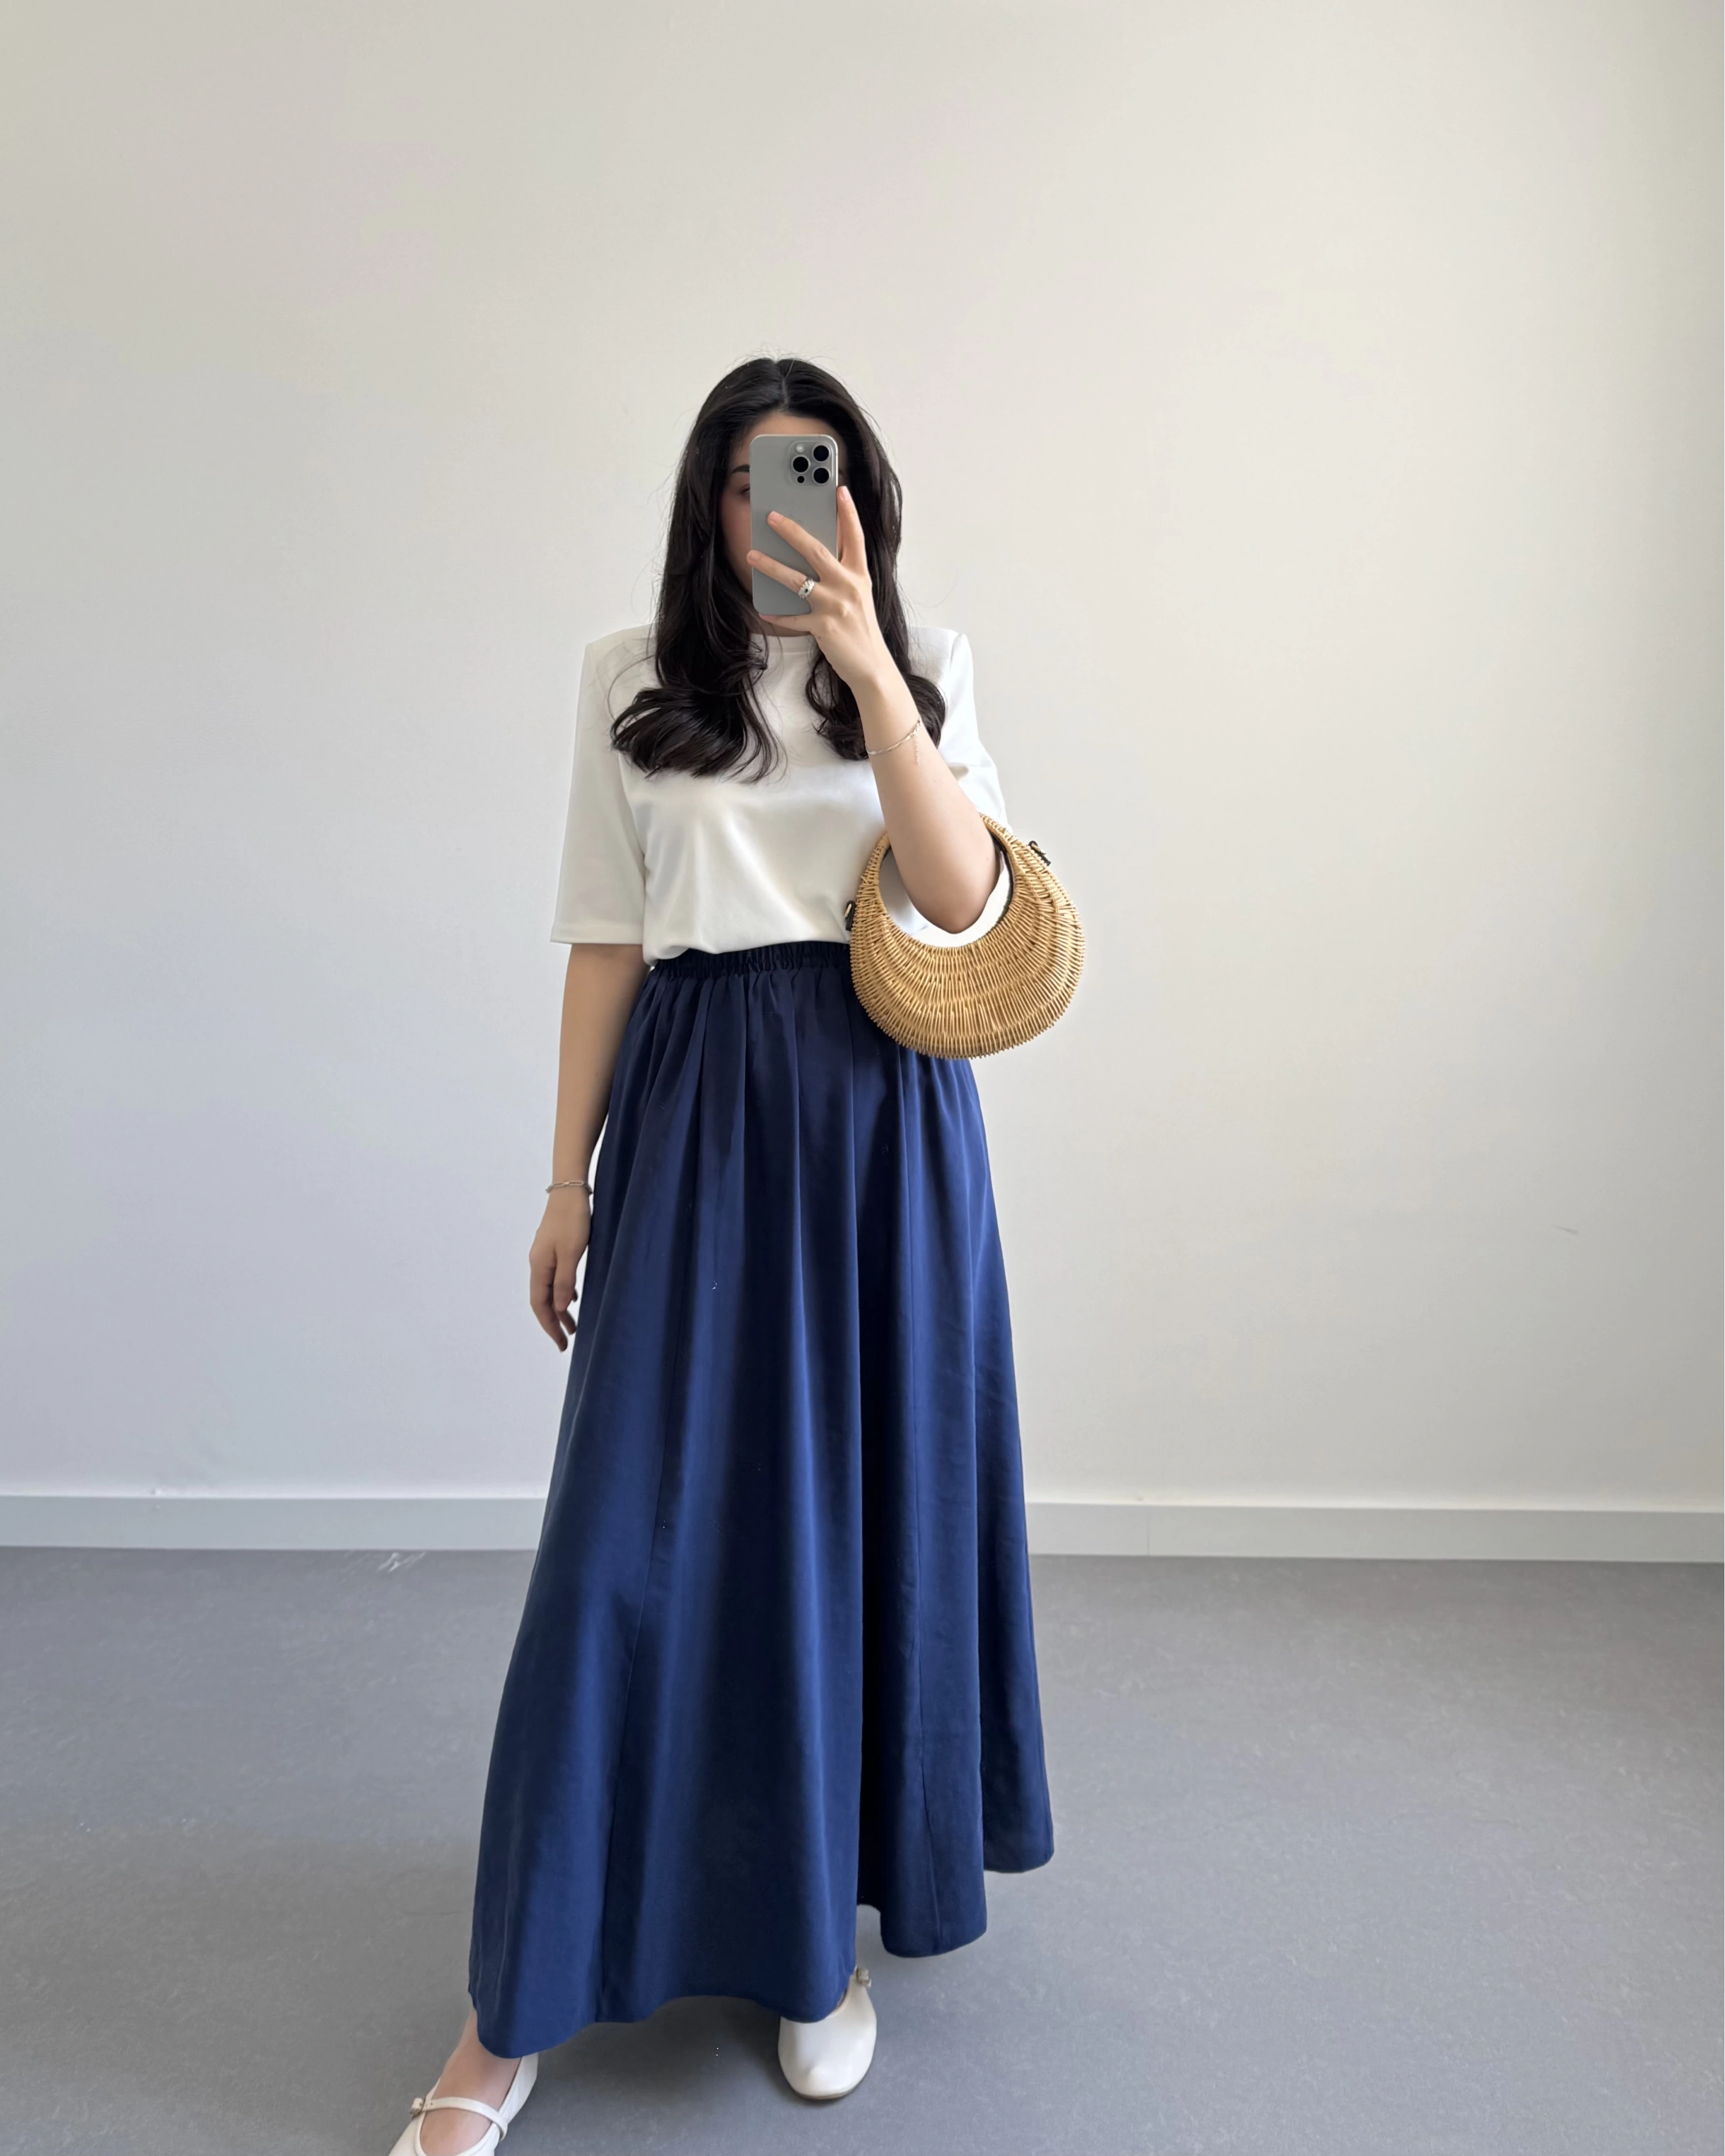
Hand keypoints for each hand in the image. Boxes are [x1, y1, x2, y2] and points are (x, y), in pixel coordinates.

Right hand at [529, 1188, 589, 1349]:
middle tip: (567, 1341)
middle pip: (543, 1299)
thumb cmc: (572, 1220)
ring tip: (573, 1324)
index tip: (560, 1343)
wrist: (570, 1190)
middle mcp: (538, 1263)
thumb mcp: (571, 1253)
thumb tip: (561, 1308)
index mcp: (539, 1266)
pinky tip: (574, 1297)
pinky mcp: (554, 1248)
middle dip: (554, 1321)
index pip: (540, 1304)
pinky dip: (563, 1292)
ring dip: (560, 1308)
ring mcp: (545, 1255)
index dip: (549, 1325)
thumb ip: (564, 1281)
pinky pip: (556, 1277)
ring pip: (550, 1289)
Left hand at [746, 485, 895, 693]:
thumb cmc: (862, 629)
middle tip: (771, 516)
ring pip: (797, 580)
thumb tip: (817, 553)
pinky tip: (763, 608)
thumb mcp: (860, 596)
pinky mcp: (823, 627)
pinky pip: (793, 616)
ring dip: (771, 566)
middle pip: (816, 550)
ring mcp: (835, 606)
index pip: (855, 537)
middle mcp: (848, 586)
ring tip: (752, 555)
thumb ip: (843, 574)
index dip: (848, 513)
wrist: (872, 666)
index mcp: (859, 575)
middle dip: (791, 530)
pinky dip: (777, 613)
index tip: (839, 490)